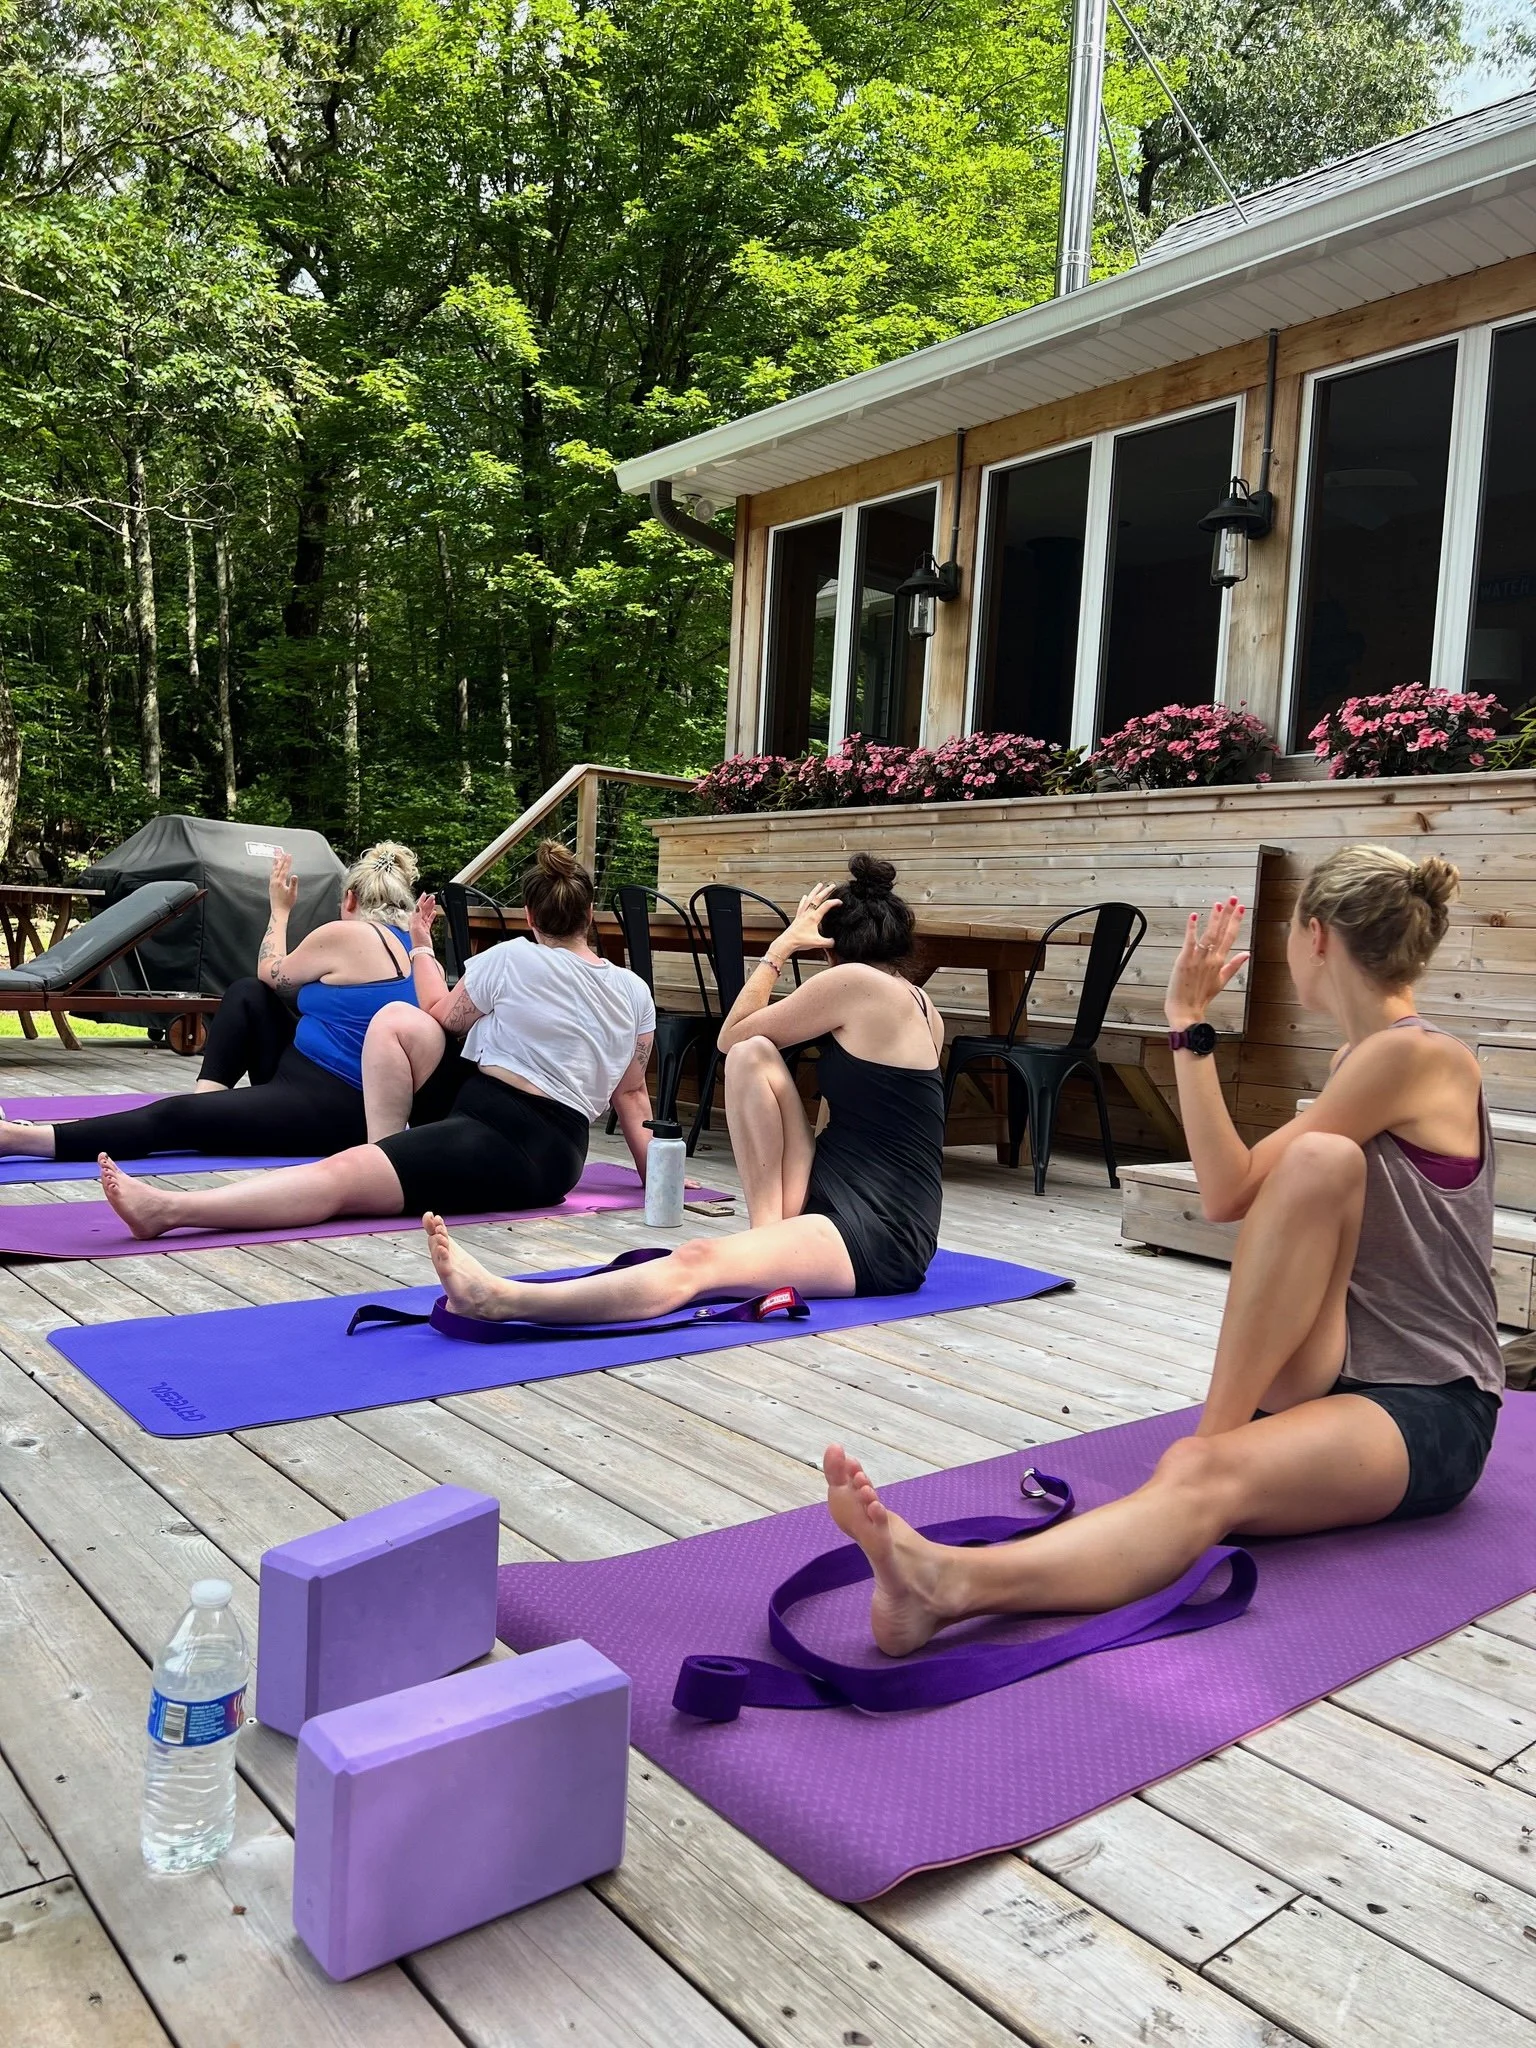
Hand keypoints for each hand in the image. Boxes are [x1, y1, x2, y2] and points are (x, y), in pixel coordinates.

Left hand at [268, 851, 297, 915]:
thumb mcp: (293, 893)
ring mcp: (272, 883)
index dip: (287, 862)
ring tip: (276, 856)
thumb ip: (293, 883)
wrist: (279, 910)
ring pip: (273, 870)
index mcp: (280, 882)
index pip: (284, 869)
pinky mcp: (271, 886)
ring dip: (276, 863)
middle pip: (278, 868)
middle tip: (282, 852)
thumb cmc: (287, 903)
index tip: (289, 855)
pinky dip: (273, 869)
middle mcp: (274, 881)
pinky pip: (272, 874)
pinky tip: (274, 869)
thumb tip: (294, 875)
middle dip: (281, 859)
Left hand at [410, 892, 437, 952]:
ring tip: (433, 902)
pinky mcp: (426, 929)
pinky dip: (431, 915)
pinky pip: (429, 919)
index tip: (425, 894)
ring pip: (426, 913)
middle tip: (432, 897)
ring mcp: (421, 925)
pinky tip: (434, 912)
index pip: (418, 907)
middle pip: (422, 909)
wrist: (422, 949)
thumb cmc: (418, 940)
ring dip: (429, 907)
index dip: (421, 900)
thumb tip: (417, 906)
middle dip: (427, 902)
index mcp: (413, 920)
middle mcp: (416, 922)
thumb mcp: (416, 926)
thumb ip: (417, 915)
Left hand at [772, 882, 840, 963]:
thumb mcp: (818, 943)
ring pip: (809, 898)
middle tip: (832, 886)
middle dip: (826, 890)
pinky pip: (802, 905)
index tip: (840, 902)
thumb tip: (835, 942)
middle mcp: (807, 913)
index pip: (826, 905)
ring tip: (819, 885)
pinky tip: (805, 896)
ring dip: (815, 891)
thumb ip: (829, 942)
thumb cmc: (800, 941)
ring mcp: (802, 914)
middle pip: (818, 898)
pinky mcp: (798, 917)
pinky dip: (804, 899)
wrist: (787, 942)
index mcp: (814, 917)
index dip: (834, 902)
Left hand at [1166, 898, 1248, 1029]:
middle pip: (1222, 932)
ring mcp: (1198, 959)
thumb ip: (1234, 966)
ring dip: (1214, 919)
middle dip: (1228, 914)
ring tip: (1219, 904)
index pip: (1230, 937)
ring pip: (1209, 934)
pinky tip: (1194, 916)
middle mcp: (1211, 958)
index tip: (1241, 908)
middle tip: (1232, 899)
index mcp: (1220, 962)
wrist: (1187, 1010)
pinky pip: (1190, 941)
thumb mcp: (1221, 981)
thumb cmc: (1201, 997)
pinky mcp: (1184, 960)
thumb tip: (1247, 954)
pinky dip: (1192, 928)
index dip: (1235, 921)